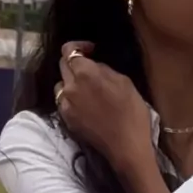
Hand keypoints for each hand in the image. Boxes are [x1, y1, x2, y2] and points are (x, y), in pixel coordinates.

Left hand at [55, 42, 153, 172]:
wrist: (126, 146)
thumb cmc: (132, 113)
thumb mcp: (125, 82)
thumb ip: (105, 70)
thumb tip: (94, 66)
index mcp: (85, 73)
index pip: (69, 50)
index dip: (79, 46)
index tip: (91, 50)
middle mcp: (70, 86)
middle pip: (62, 65)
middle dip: (74, 62)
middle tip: (89, 68)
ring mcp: (65, 104)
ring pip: (60, 84)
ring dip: (70, 82)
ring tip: (85, 88)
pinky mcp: (66, 119)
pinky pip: (62, 101)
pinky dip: (70, 98)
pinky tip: (84, 104)